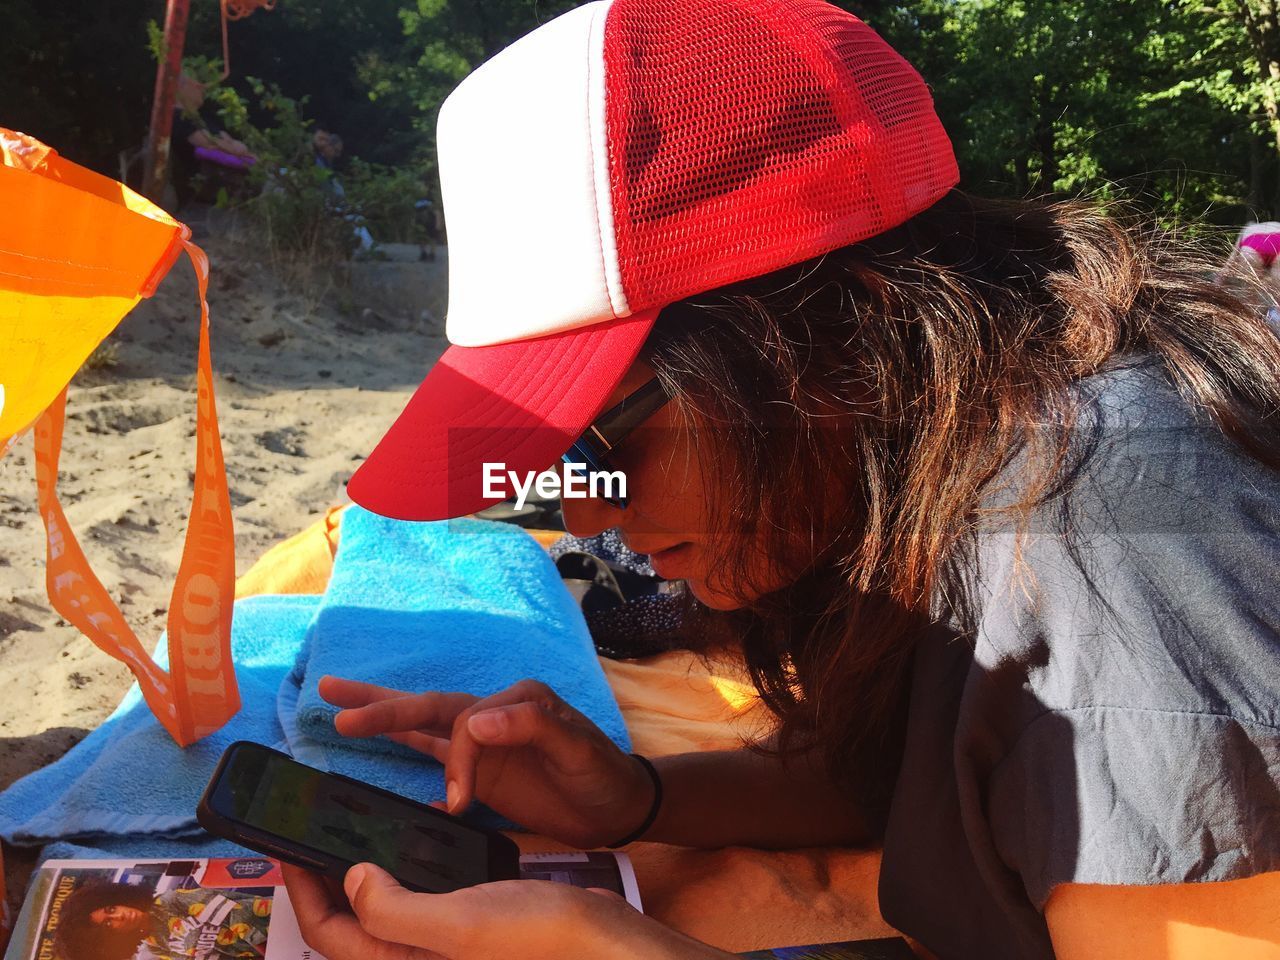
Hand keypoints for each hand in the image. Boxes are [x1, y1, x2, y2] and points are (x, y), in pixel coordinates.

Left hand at [282, 862, 725, 959]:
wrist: (599, 943)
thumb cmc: (534, 937)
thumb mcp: (456, 922)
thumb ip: (393, 908)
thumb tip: (350, 878)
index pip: (326, 932)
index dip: (299, 888)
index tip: (284, 844)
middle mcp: (415, 957)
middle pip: (347, 924)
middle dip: (324, 880)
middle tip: (312, 830)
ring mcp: (440, 942)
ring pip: (382, 908)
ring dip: (361, 871)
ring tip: (351, 829)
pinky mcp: (466, 923)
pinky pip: (418, 897)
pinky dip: (404, 869)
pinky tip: (414, 839)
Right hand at [319, 676, 653, 848]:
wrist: (617, 806)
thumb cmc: (601, 771)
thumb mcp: (576, 746)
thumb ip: (530, 725)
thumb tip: (476, 720)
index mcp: (516, 700)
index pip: (466, 724)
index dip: (457, 760)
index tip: (462, 800)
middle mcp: (494, 713)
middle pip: (429, 707)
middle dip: (382, 705)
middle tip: (333, 697)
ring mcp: (483, 741)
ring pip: (423, 725)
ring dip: (383, 716)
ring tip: (338, 707)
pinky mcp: (480, 770)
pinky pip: (434, 758)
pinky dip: (405, 754)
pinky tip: (375, 753)